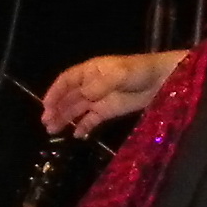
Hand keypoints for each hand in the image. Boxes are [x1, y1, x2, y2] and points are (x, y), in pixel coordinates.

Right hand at [41, 54, 167, 136]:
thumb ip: (99, 84)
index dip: (54, 92)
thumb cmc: (139, 71)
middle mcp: (91, 84)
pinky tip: (75, 135)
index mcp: (90, 71)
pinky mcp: (109, 110)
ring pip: (77, 109)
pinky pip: (91, 119)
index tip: (45, 106)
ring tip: (53, 131)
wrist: (161, 80)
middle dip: (56, 109)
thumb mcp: (119, 74)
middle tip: (46, 123)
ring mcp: (99, 98)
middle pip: (68, 97)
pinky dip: (83, 127)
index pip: (66, 81)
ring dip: (65, 118)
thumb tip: (83, 95)